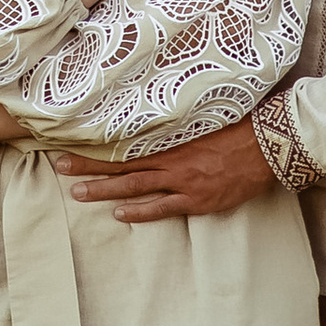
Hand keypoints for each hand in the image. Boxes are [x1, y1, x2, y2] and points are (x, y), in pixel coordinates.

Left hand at [59, 117, 279, 221]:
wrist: (266, 147)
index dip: (98, 144)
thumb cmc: (238, 128)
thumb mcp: (204, 118)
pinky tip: (120, 215)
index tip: (72, 141)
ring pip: (135, 186)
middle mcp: (170, 160)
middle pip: (121, 164)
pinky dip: (140, 212)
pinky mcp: (197, 199)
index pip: (124, 142)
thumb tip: (159, 110)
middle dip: (89, 166)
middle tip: (59, 167)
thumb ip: (180, 121)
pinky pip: (162, 208)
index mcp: (170, 138)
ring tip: (78, 193)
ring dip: (105, 191)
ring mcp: (182, 181)